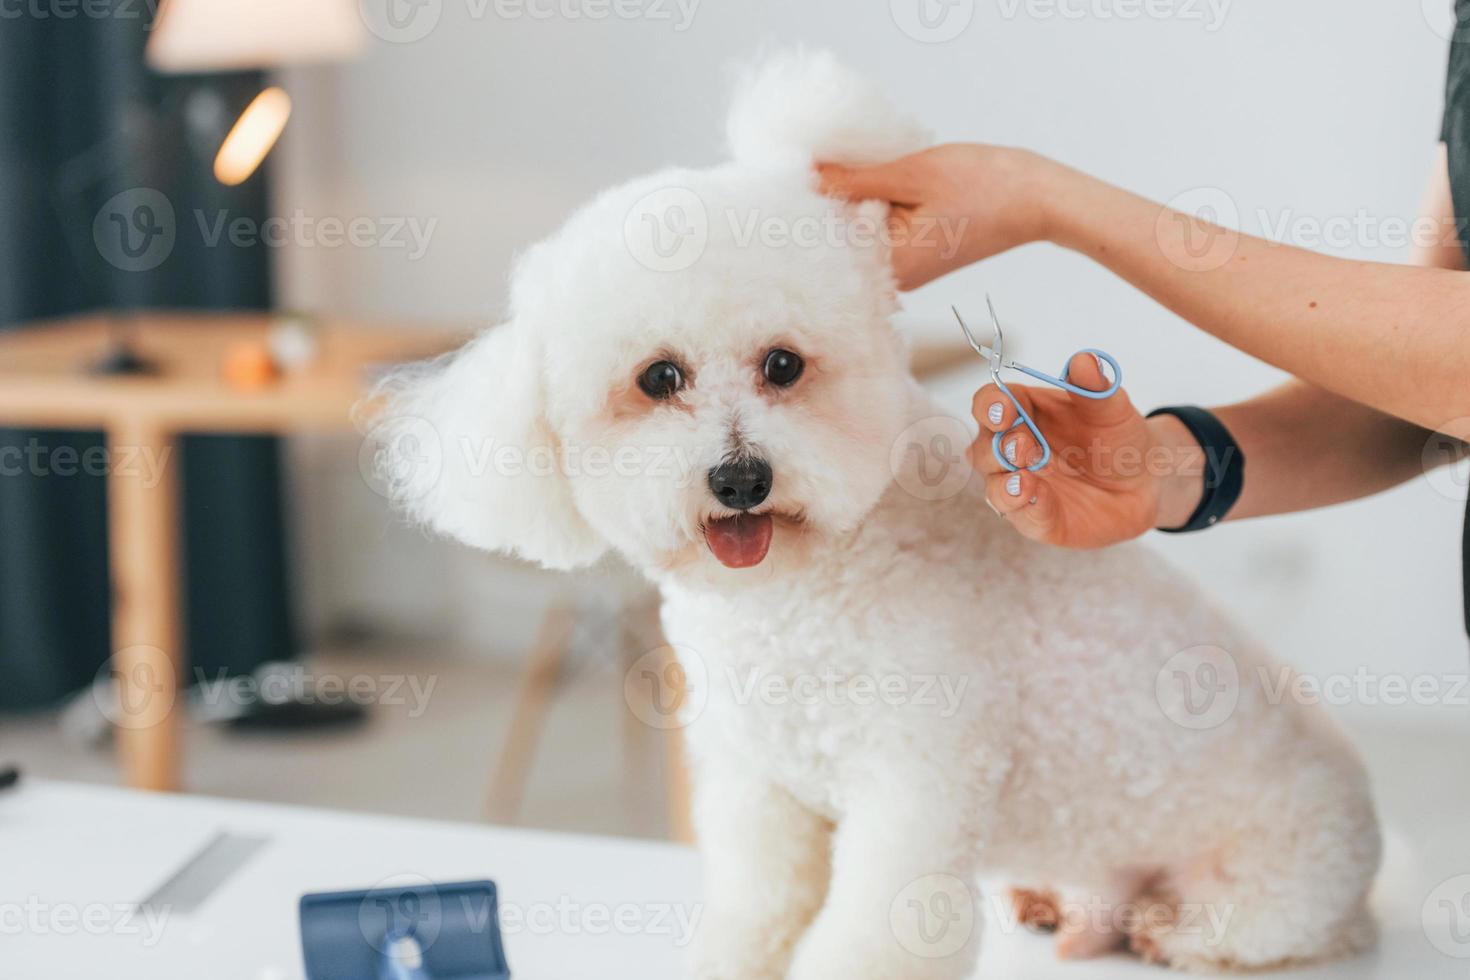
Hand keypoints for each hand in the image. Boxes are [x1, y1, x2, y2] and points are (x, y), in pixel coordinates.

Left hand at [817, 144, 1068, 288]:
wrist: (1037, 199)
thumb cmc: (985, 187)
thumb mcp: (912, 174)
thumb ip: (854, 180)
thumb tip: (807, 176)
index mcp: (892, 266)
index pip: (826, 246)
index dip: (805, 212)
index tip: (790, 179)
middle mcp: (895, 278)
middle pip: (839, 244)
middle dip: (824, 208)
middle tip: (809, 167)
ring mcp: (905, 268)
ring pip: (858, 236)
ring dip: (849, 205)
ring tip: (840, 169)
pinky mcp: (915, 255)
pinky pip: (879, 232)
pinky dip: (871, 207)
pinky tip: (872, 181)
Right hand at [968, 353, 1205, 548]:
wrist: (1146, 479)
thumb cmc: (1117, 436)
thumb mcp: (1112, 407)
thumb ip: (1095, 386)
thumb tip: (1084, 360)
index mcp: (1022, 412)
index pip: (989, 403)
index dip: (989, 406)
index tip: (1005, 409)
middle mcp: (1013, 450)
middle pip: (983, 448)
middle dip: (999, 448)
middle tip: (1025, 448)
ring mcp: (1021, 485)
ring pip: (993, 487)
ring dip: (1004, 484)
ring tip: (1026, 478)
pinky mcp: (1037, 518)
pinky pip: (1022, 517)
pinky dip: (1027, 508)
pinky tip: (1038, 498)